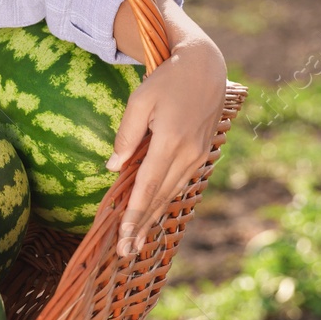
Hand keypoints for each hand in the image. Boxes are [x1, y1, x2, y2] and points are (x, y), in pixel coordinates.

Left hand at [105, 35, 227, 256]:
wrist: (206, 67)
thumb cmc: (167, 80)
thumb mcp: (139, 100)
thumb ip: (126, 136)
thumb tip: (114, 168)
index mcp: (170, 141)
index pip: (147, 186)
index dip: (134, 214)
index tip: (124, 237)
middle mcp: (188, 153)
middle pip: (160, 197)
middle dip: (142, 226)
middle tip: (126, 252)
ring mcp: (198, 155)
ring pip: (171, 193)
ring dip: (153, 217)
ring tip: (137, 241)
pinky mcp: (202, 153)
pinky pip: (180, 182)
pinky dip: (165, 200)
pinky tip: (154, 213)